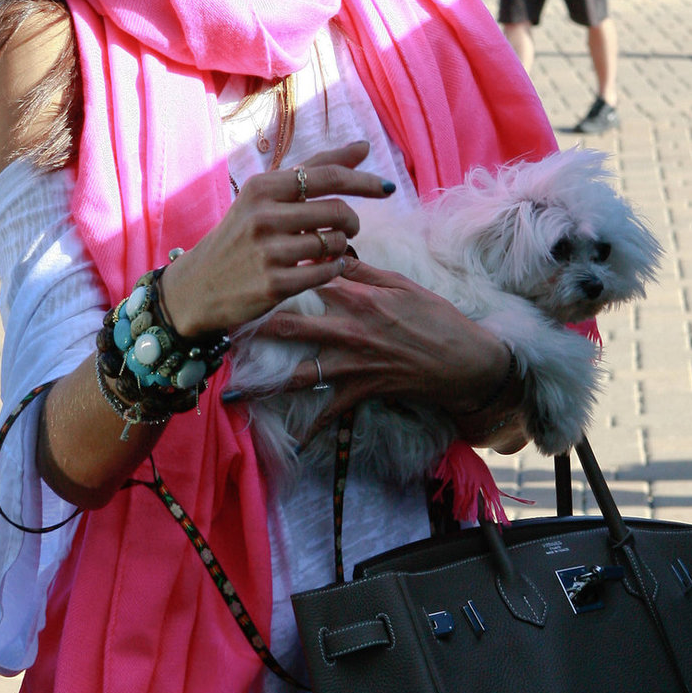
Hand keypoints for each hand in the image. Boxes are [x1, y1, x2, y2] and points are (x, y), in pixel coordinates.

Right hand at [160, 141, 394, 337]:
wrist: (197, 286)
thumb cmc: (239, 235)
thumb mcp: (265, 196)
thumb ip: (314, 169)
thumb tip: (363, 146)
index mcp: (263, 188)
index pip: (328, 176)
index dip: (363, 181)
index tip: (386, 188)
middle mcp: (264, 216)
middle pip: (338, 212)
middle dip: (352, 222)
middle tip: (348, 228)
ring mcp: (268, 252)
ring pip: (333, 243)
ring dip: (339, 247)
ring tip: (325, 249)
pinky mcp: (274, 285)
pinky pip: (325, 273)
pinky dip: (332, 269)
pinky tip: (323, 268)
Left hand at [253, 259, 512, 434]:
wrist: (465, 361)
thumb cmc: (438, 318)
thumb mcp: (403, 285)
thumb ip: (366, 270)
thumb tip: (335, 250)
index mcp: (360, 297)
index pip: (311, 280)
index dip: (281, 274)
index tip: (253, 271)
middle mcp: (350, 330)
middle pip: (292, 325)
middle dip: (257, 324)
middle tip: (226, 323)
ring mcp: (354, 364)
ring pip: (301, 372)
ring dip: (270, 379)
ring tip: (238, 383)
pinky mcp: (363, 391)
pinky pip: (330, 413)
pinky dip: (311, 429)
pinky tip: (291, 442)